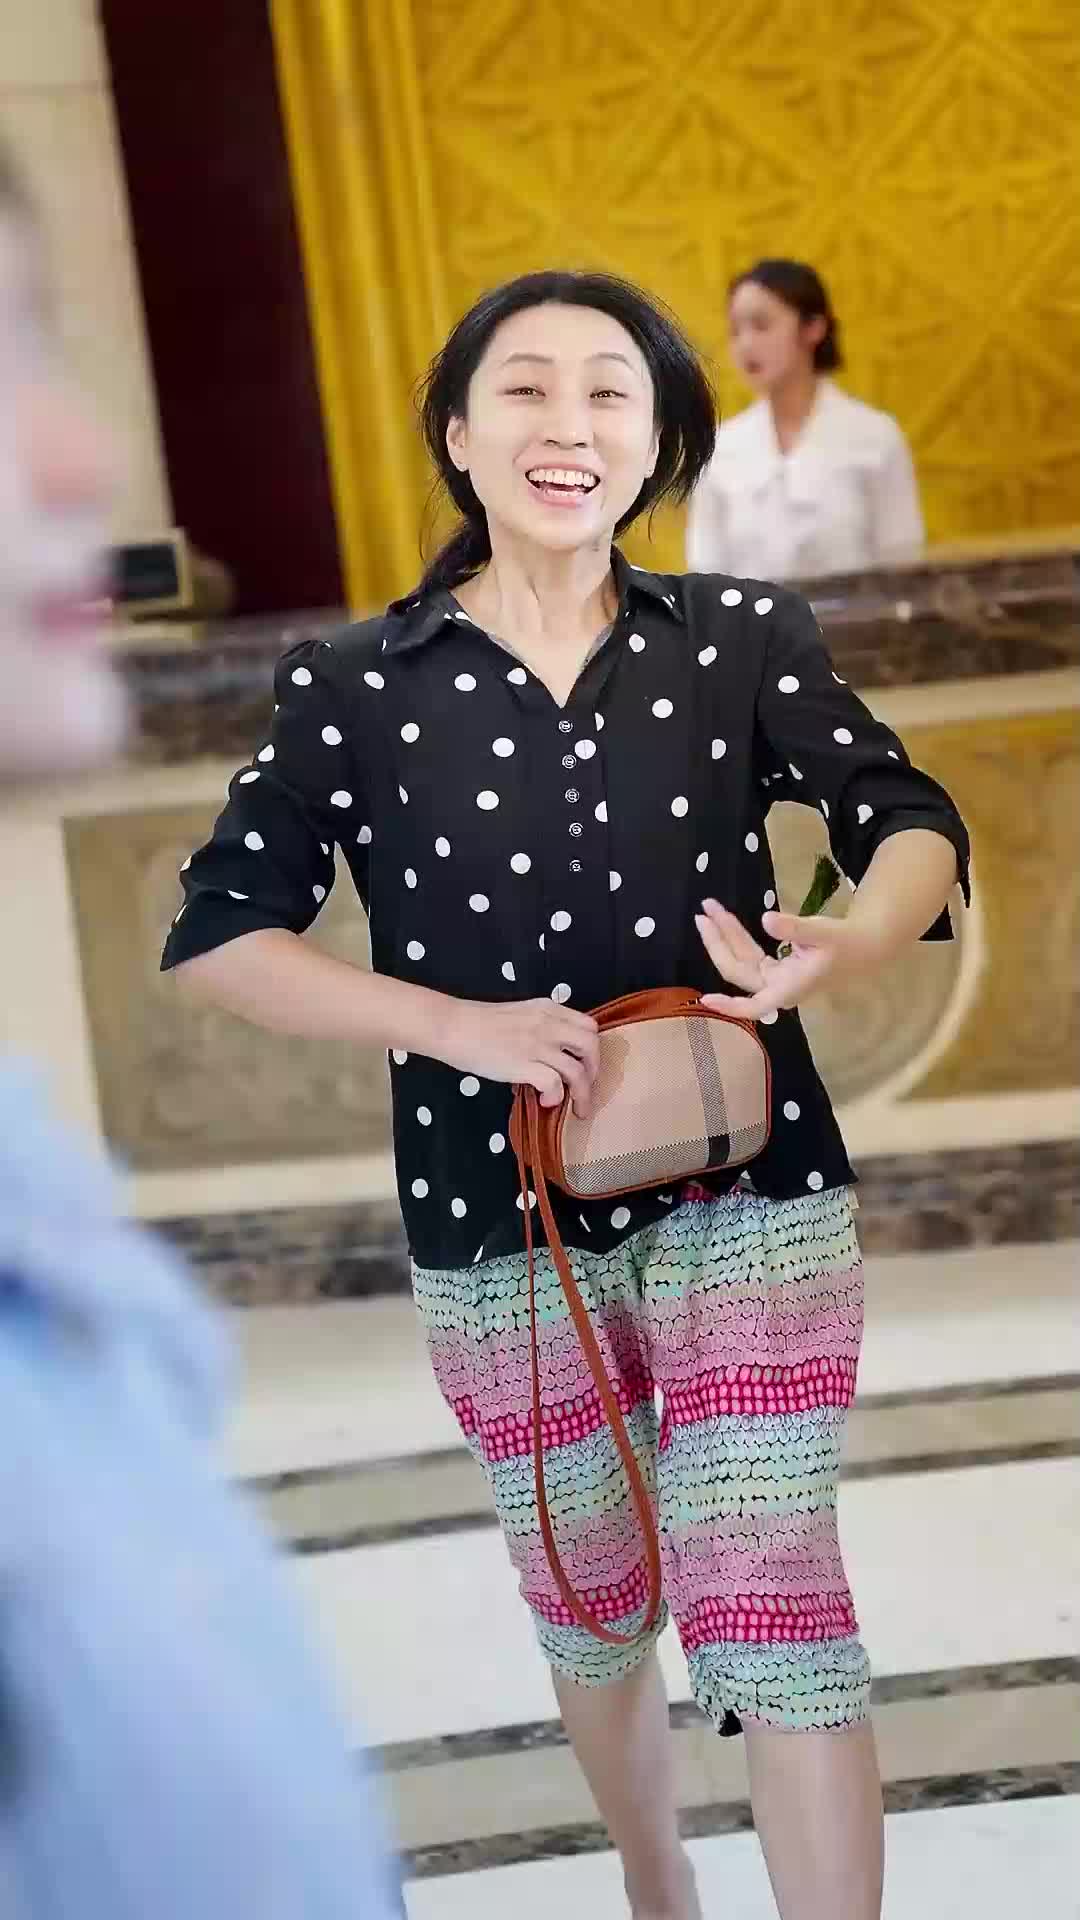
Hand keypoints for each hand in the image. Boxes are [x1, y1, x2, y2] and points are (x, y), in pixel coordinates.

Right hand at [437, 996, 599, 1113]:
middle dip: (594, 1070)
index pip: (588, 1025)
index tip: (586, 1065)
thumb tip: (549, 1058)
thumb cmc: (477, 1023)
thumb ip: (538, 1029)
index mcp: (548, 1010)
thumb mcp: (519, 1015)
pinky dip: (556, 1097)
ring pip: (578, 1071)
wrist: (452, 1026)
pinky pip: (554, 1084)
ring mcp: (537, 1045)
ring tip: (577, 1109)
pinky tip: (546, 1102)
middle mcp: (548, 1024)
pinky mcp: (523, 1064)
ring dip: (582, 1094)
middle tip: (585, 1087)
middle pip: (591, 1046)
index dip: (592, 1049)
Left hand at [695, 900, 880, 1020]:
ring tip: (709, 909)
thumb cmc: (844, 944)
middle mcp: (777, 987)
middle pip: (738, 970)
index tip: (706, 998)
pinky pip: (749, 954)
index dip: (730, 1005)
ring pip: (741, 960)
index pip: (755, 1004)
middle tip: (703, 914)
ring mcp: (774, 978)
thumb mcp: (823, 932)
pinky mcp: (774, 968)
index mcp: (789, 987)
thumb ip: (795, 928)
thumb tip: (766, 919)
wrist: (862, 947)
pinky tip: (725, 920)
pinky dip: (737, 936)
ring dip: (724, 935)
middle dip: (718, 943)